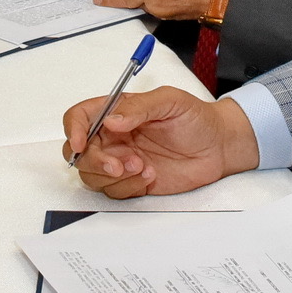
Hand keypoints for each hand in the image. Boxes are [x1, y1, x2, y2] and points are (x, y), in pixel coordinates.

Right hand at [64, 87, 260, 196]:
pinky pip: (113, 191)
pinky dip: (128, 187)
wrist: (218, 147)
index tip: (80, 142)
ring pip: (92, 175)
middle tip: (120, 164)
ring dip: (113, 176)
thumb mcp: (171, 101)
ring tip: (142, 167)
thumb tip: (111, 120)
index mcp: (116, 111)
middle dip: (95, 161)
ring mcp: (121, 160)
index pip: (79, 117)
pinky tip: (150, 175)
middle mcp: (113, 137)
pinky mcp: (131, 181)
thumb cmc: (196, 118)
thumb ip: (140, 107)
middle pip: (79, 152)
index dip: (73, 129)